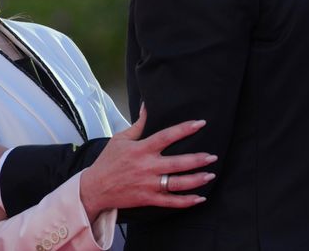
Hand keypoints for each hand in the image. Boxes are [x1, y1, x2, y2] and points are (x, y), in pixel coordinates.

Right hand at [79, 104, 217, 220]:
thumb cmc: (108, 161)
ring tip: (210, 175)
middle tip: (213, 156)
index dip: (184, 129)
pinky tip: (199, 198)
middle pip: (177, 163)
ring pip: (177, 183)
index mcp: (141, 149)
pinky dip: (186, 201)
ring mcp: (149, 184)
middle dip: (197, 160)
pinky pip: (171, 202)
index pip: (166, 136)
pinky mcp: (148, 199)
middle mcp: (147, 166)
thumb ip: (137, 124)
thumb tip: (146, 106)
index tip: (200, 123)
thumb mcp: (120, 139)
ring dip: (196, 180)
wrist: (95, 188)